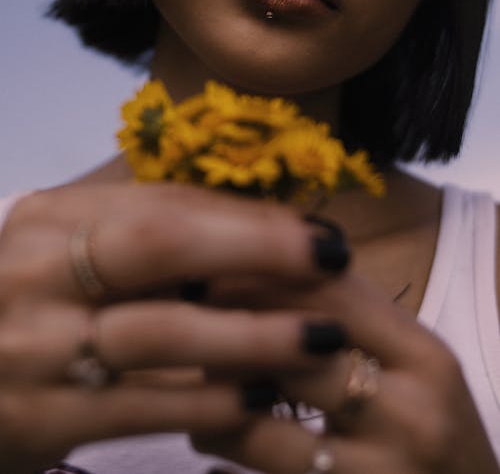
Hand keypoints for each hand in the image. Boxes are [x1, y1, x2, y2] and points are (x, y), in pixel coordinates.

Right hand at [0, 182, 348, 473]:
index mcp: (50, 219)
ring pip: (161, 333)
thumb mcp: (74, 251)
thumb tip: (264, 225)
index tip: (316, 229)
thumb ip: (149, 231)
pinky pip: (142, 408)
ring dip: (252, 335)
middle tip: (333, 258)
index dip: (248, 217)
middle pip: (160, 244)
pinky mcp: (41, 418)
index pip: (165, 204)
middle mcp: (37, 271)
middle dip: (256, 248)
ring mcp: (36, 346)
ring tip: (320, 338)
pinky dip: (210, 402)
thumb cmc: (37, 302)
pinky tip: (261, 397)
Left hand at [194, 273, 499, 472]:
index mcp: (425, 356)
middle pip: (294, 350)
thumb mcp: (409, 358)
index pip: (334, 294)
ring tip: (196, 372)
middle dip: (232, 326)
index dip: (264, 273)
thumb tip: (260, 261)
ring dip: (215, 392)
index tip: (213, 260)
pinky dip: (223, 447)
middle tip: (184, 306)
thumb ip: (349, 311)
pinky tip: (211, 430)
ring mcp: (381, 472)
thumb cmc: (425, 417)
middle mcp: (412, 413)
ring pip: (262, 420)